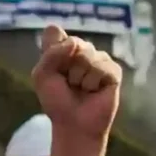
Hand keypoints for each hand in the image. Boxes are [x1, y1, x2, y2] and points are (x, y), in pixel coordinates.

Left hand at [30, 26, 120, 145]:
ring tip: (82, 89)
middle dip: (67, 67)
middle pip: (74, 42)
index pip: (54, 32)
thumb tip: (75, 43)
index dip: (52, 49)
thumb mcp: (42, 76)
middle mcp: (82, 50)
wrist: (74, 124)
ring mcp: (99, 59)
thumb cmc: (57, 101)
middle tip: (69, 83)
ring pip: (88, 54)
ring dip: (79, 77)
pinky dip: (93, 83)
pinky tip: (94, 91)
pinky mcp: (113, 71)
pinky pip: (102, 67)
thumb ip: (51, 53)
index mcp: (62, 48)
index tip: (52, 68)